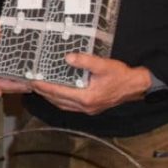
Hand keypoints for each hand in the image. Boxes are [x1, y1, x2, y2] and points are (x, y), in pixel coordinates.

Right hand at [0, 18, 32, 98]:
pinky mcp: (8, 65)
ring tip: (30, 86)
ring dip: (16, 86)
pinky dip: (19, 81)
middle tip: (26, 88)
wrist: (9, 22)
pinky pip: (12, 77)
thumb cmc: (0, 23)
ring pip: (5, 81)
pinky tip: (30, 81)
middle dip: (10, 88)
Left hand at [29, 53, 152, 114]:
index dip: (44, 86)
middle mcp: (85, 106)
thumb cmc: (121, 75)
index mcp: (87, 97)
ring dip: (51, 97)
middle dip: (44, 92)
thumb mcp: (104, 65)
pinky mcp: (91, 108)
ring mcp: (88, 109)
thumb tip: (67, 58)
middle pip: (58, 101)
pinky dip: (60, 100)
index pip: (59, 92)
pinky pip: (70, 106)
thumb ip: (85, 61)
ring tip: (40, 88)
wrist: (136, 86)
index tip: (33, 81)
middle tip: (31, 84)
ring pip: (63, 105)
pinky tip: (56, 93)